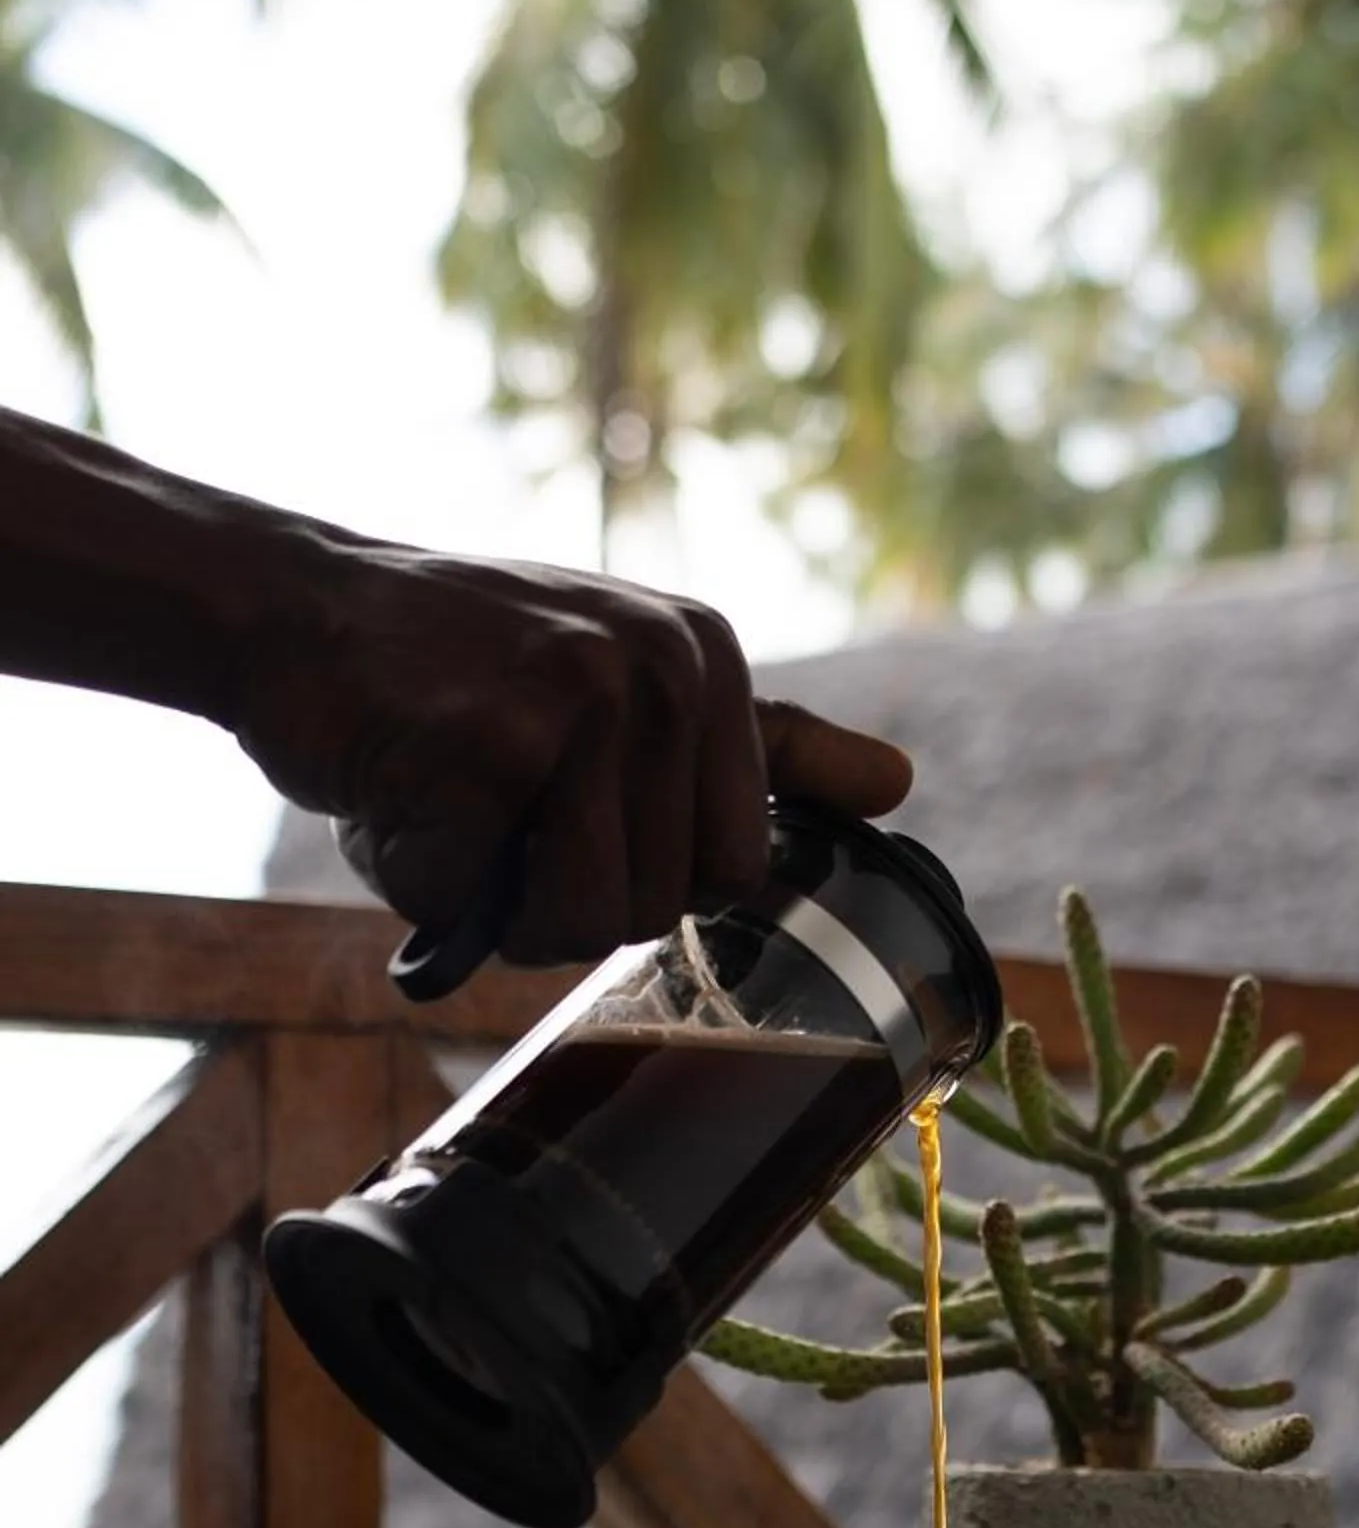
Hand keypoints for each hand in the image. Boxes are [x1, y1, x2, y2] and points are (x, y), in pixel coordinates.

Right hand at [231, 547, 911, 964]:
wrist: (291, 607)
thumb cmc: (462, 669)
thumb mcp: (630, 678)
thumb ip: (761, 748)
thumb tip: (899, 785)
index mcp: (708, 656)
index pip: (738, 866)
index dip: (649, 878)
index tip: (577, 817)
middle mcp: (662, 669)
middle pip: (659, 907)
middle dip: (566, 900)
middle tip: (501, 815)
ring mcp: (576, 703)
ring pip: (578, 920)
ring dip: (497, 904)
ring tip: (456, 808)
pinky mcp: (481, 747)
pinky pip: (470, 905)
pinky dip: (418, 881)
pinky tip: (398, 794)